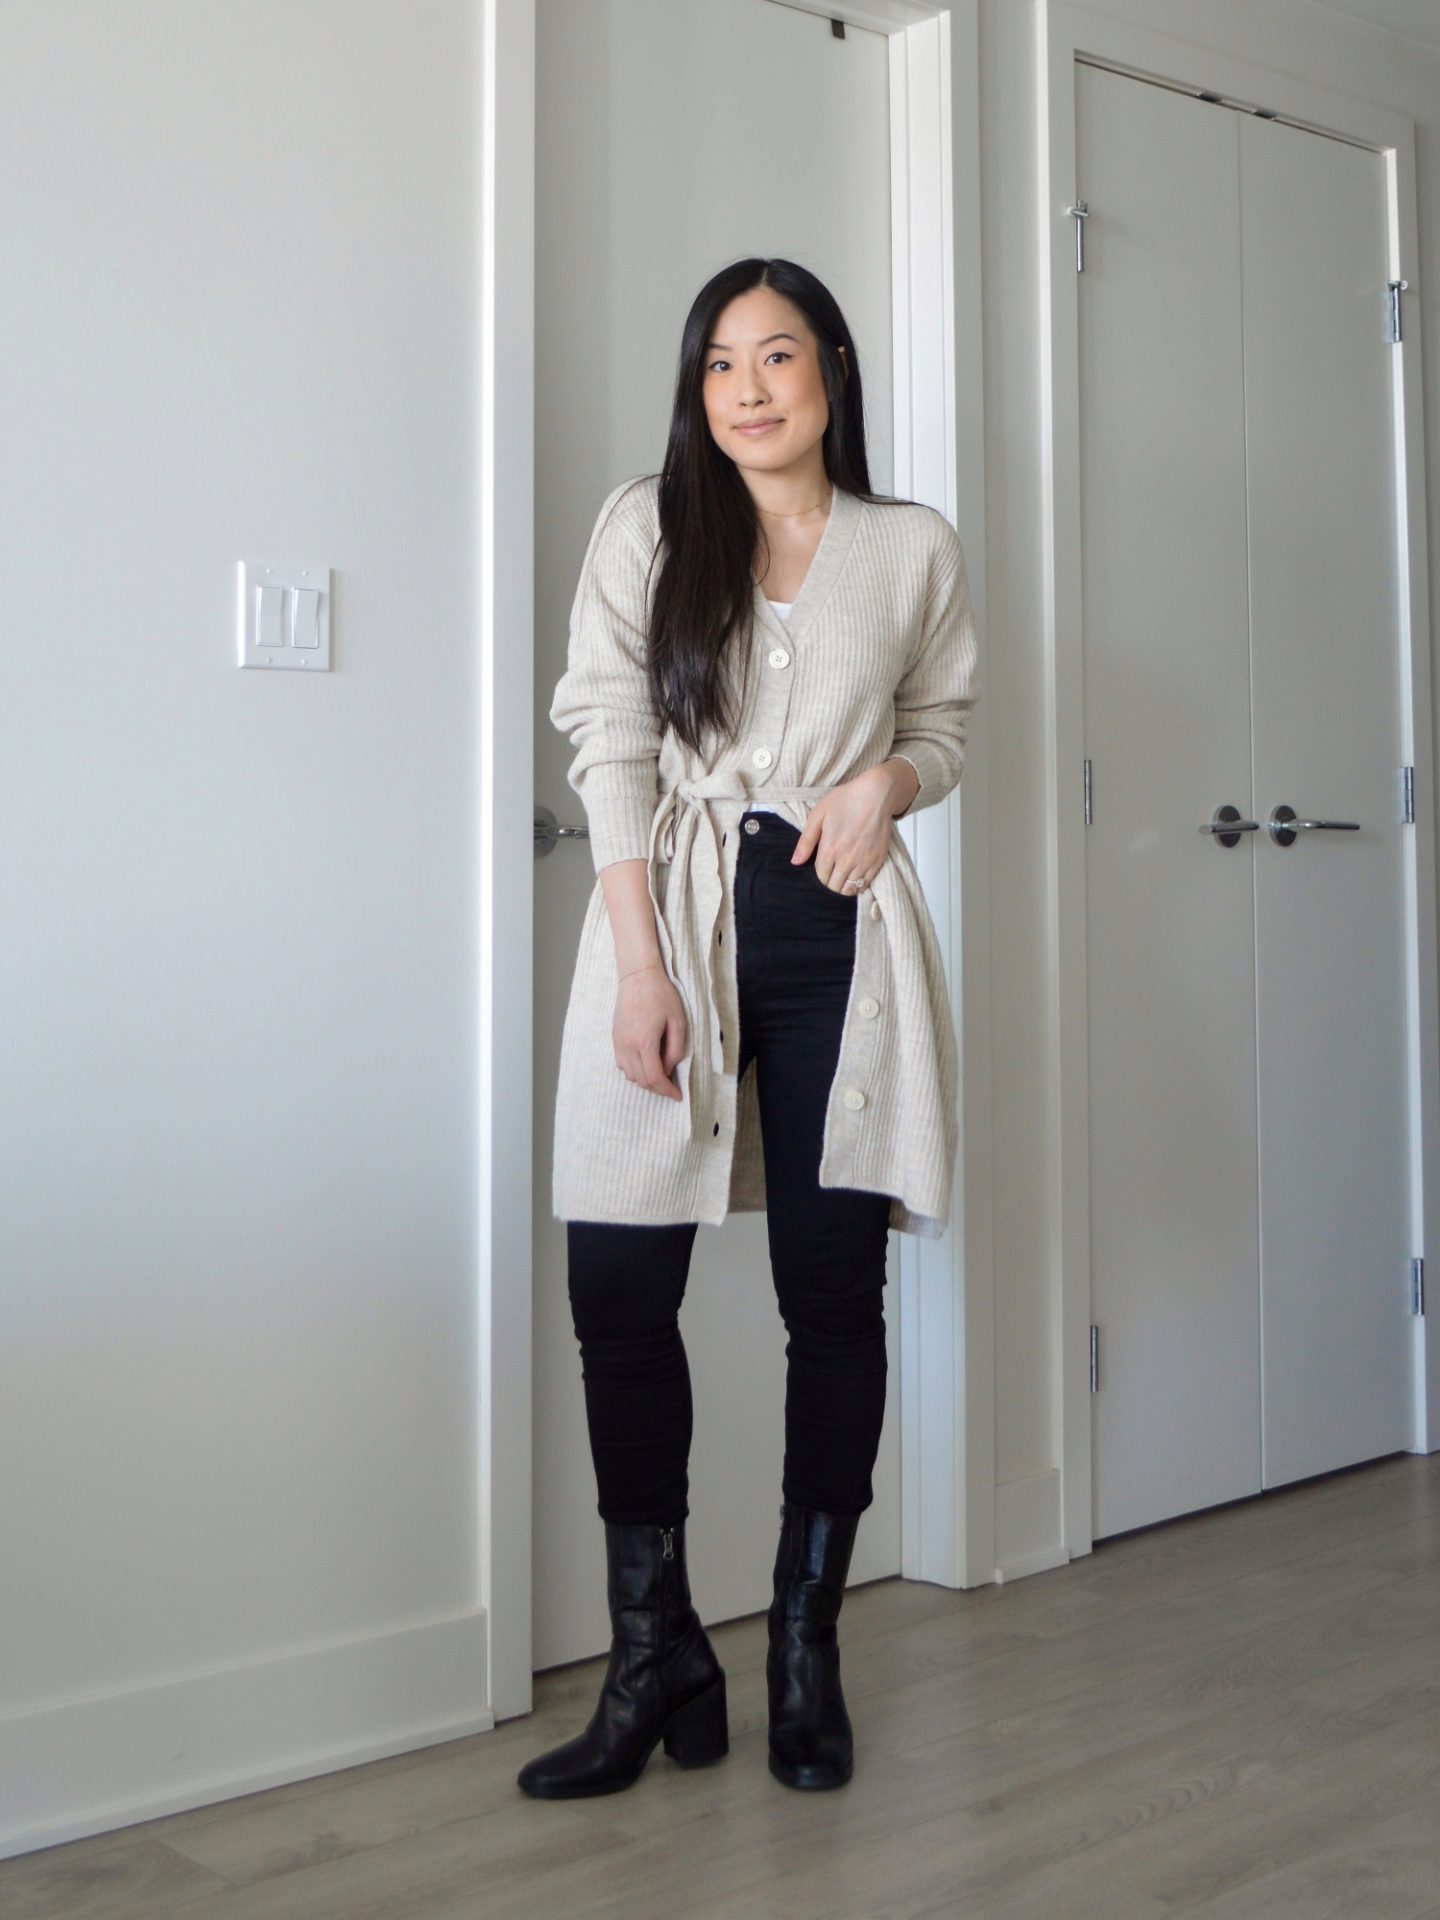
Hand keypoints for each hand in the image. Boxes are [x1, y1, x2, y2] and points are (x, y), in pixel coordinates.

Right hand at [613, 961, 686, 1100]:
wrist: (637, 976)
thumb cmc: (661, 995)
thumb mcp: (677, 1021)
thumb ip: (675, 1049)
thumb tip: (669, 1068)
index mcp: (645, 1042)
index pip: (655, 1078)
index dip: (667, 1090)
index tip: (677, 1095)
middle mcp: (628, 1046)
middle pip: (641, 1080)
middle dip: (657, 1088)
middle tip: (671, 1085)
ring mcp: (618, 1042)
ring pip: (629, 1075)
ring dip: (645, 1079)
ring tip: (660, 1072)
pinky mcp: (614, 1038)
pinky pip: (621, 1064)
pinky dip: (634, 1070)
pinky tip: (645, 1062)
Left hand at [792, 763, 904, 892]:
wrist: (876, 795)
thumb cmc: (845, 801)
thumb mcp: (818, 815)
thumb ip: (806, 841)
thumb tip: (795, 862)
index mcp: (830, 849)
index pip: (821, 877)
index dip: (819, 875)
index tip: (822, 868)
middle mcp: (847, 860)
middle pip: (834, 887)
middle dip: (830, 883)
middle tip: (831, 873)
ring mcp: (864, 862)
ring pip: (850, 889)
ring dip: (843, 887)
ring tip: (842, 877)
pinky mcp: (878, 861)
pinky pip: (866, 884)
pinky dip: (859, 885)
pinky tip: (855, 876)